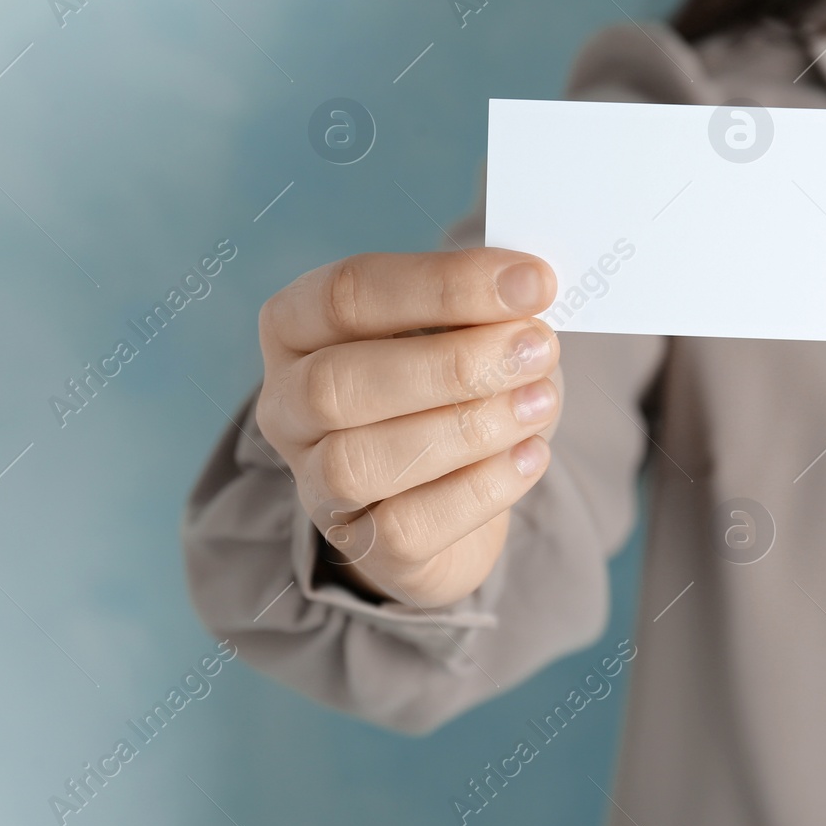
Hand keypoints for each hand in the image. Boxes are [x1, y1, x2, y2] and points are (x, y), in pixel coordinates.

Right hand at [255, 249, 560, 607]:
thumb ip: (481, 306)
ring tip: (539, 402)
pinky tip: (531, 457)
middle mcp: (286, 404)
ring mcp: (312, 481)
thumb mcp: (462, 328)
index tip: (535, 281)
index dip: (444, 284)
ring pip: (360, 461)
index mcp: (297, 325)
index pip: (348, 292)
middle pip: (338, 381)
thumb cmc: (449, 385)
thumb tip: (529, 289)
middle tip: (538, 347)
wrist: (453, 489)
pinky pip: (404, 527)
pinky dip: (479, 489)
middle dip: (451, 364)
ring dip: (466, 427)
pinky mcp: (357, 544)